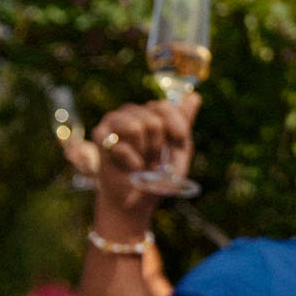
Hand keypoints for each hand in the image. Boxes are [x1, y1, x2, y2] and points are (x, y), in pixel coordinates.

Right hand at [90, 93, 202, 230]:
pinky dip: (131, 161)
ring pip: (136, 127)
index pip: (164, 106)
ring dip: (144, 152)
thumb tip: (195, 95)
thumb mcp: (180, 150)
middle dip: (158, 146)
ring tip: (141, 162)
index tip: (175, 146)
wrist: (136, 200)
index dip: (174, 130)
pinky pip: (120, 144)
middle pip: (153, 119)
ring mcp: (113, 121)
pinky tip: (130, 168)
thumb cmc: (158, 175)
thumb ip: (184, 123)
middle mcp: (131, 112)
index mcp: (151, 112)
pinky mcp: (100, 135)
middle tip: (153, 160)